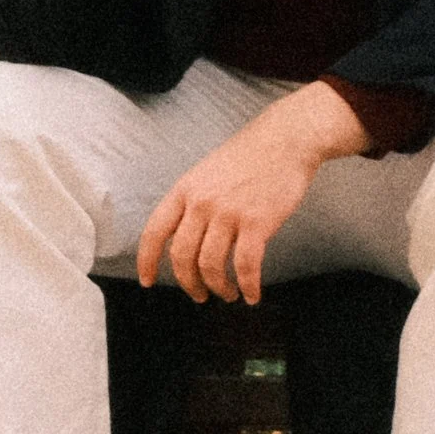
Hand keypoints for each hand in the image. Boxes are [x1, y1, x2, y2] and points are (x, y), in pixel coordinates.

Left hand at [136, 83, 369, 302]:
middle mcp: (201, 203)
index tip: (148, 281)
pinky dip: (248, 285)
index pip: (154, 233)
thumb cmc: (252, 155)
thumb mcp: (208, 171)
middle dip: (188, 283)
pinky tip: (253, 294)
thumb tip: (188, 234)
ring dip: (218, 287)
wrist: (287, 139)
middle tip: (199, 295)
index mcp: (185, 190)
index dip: (147, 262)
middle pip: (181, 256)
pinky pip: (246, 265)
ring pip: (211, 265)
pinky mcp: (257, 222)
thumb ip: (194, 200)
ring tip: (228, 294)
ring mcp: (228, 213)